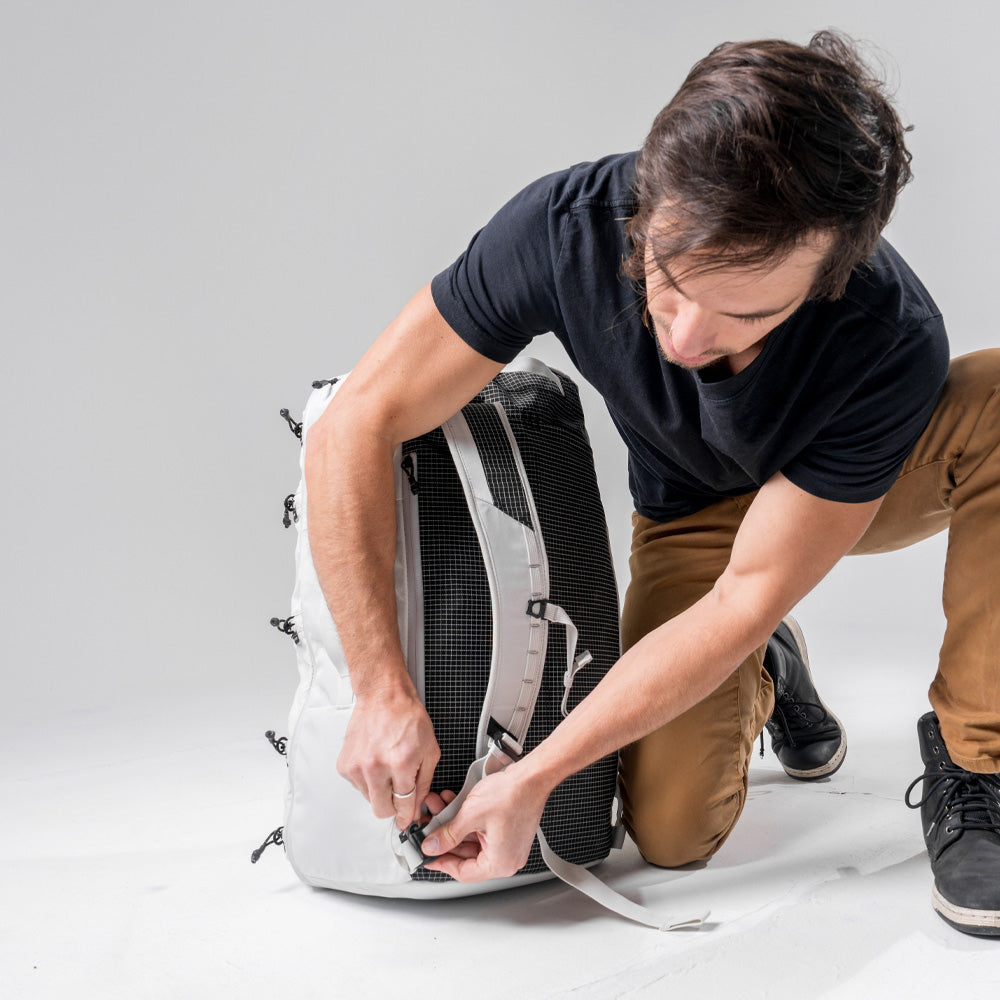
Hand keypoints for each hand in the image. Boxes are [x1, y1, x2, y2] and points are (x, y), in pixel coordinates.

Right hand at [336, 686, 439, 828]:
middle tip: (398, 791)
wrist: (383, 696)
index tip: (407, 819)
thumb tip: (416, 808)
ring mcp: (357, 766)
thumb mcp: (430, 750)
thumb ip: (424, 783)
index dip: (407, 815)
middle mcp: (375, 767)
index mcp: (400, 764)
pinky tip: (375, 761)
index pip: (403, 807)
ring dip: (379, 790)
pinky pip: (357, 786)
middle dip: (393, 806)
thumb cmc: (407, 717)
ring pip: (369, 799)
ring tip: (387, 767)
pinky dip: (367, 780)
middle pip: (382, 811)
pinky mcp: (345, 765)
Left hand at [420, 765, 548, 881]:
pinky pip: (480, 830)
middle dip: (444, 836)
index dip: (441, 862)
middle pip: (466, 855)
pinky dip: (465, 819)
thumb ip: (448, 834)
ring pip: (470, 840)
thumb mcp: (471, 815)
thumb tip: (432, 847)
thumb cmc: (512, 795)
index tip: (427, 855)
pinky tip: (451, 804)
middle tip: (428, 827)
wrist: (531, 776)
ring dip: (452, 824)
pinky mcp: (506, 830)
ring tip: (437, 808)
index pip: (463, 872)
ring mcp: (507, 844)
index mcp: (500, 863)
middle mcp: (506, 858)